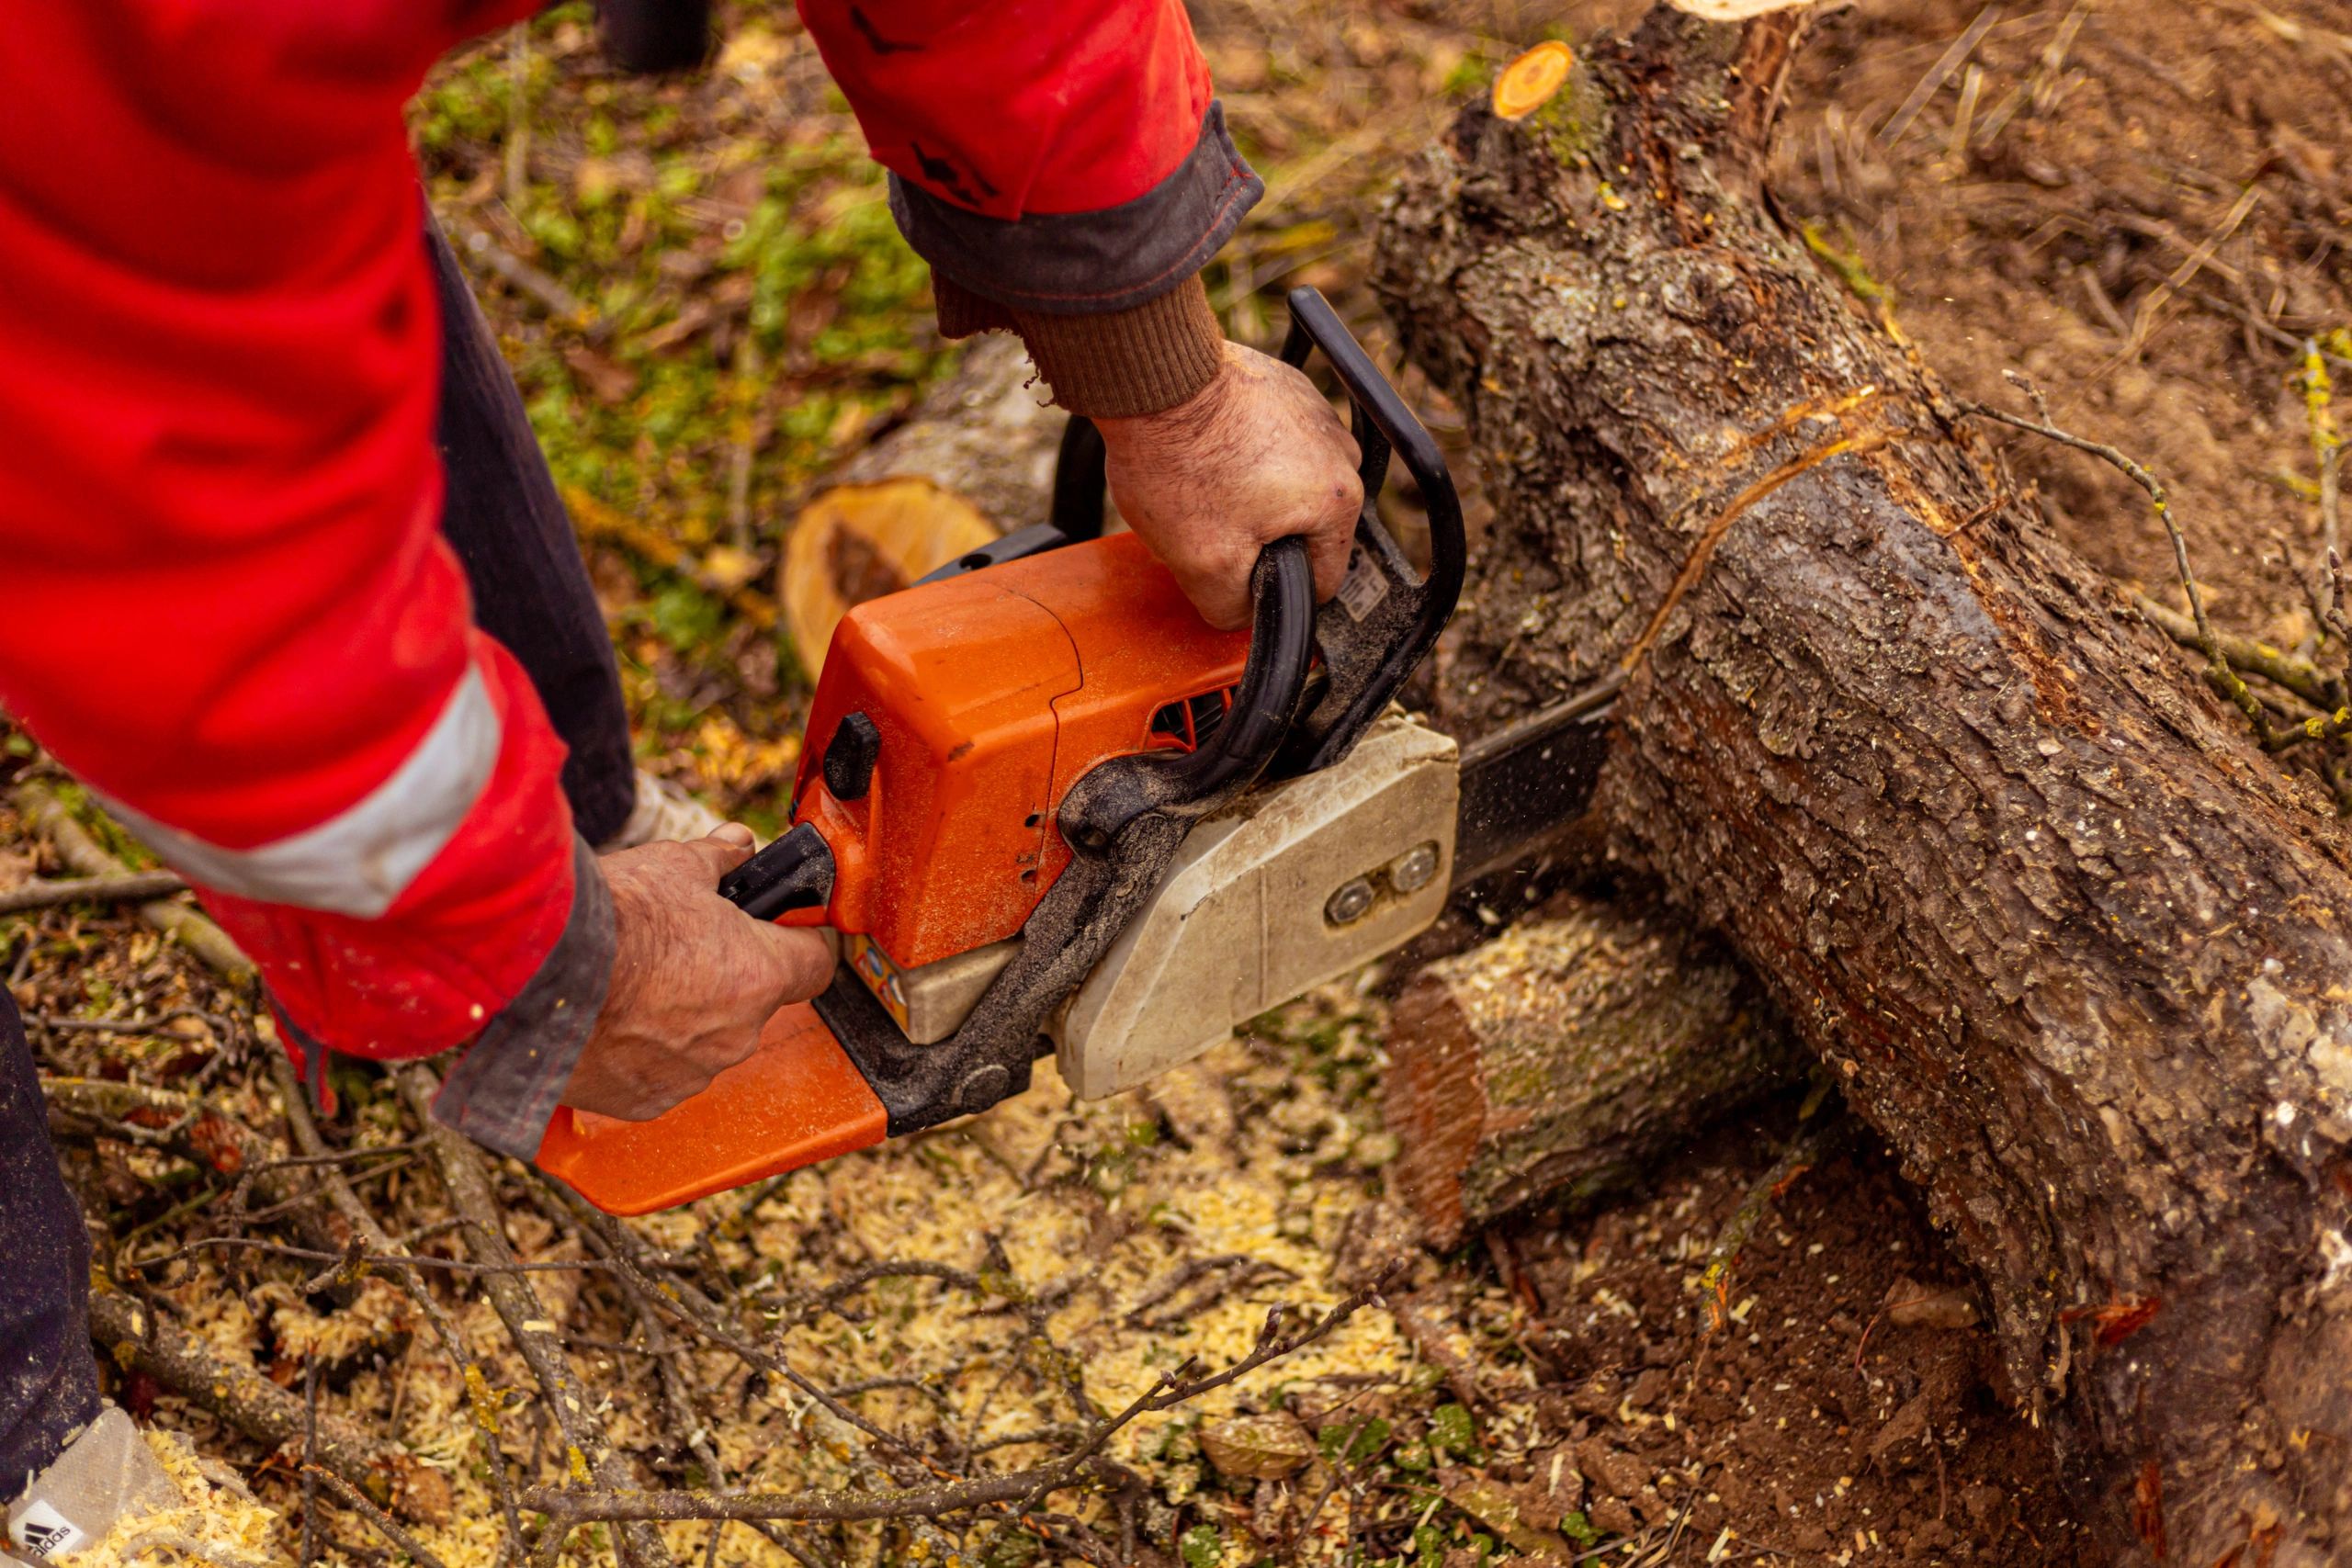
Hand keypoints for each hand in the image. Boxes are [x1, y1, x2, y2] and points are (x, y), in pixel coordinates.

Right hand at [559, 824, 835, 1120]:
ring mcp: (691, 1073)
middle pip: (752, 1000)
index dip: (802, 940)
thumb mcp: (673, 866)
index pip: (816, 962)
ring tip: (631, 982)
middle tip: (680, 946)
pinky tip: (608, 1018)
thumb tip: (738, 844)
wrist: (534, 976)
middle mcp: (736, 1034)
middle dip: (725, 974)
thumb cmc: (609, 920)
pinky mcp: (646, 1100)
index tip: (787, 929)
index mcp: (759, 975)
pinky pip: (660, 1072)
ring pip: (704, 1039)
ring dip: (681, 1015)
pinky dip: (641, 1050)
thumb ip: (717, 858)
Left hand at [1096, 341, 1363, 629]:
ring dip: (1249, 493)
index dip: (1276, 591)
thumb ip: (1233, 608)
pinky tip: (1204, 451)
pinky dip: (1241, 451)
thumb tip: (1245, 613)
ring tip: (1202, 482)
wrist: (1154, 377)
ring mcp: (1315, 413)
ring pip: (1286, 485)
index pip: (1323, 581)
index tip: (1239, 575)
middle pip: (1303, 531)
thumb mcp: (1203, 565)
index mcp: (1338, 501)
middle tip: (1209, 523)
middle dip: (1257, 538)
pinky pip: (1271, 442)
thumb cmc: (1180, 461)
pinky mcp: (1286, 388)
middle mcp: (1340, 453)